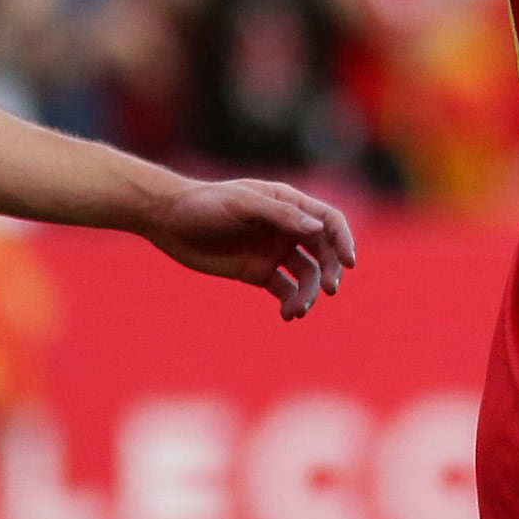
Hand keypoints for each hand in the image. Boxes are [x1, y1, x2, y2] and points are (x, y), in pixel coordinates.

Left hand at [143, 175, 358, 319]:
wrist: (168, 220)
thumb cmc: (205, 204)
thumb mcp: (242, 205)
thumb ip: (280, 215)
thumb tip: (318, 230)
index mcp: (288, 204)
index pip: (328, 221)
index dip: (343, 240)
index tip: (349, 263)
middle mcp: (286, 228)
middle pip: (323, 251)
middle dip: (331, 271)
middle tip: (330, 290)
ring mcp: (274, 251)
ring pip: (307, 275)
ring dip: (310, 293)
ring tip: (299, 310)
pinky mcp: (258, 272)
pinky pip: (285, 290)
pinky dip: (291, 302)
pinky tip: (287, 314)